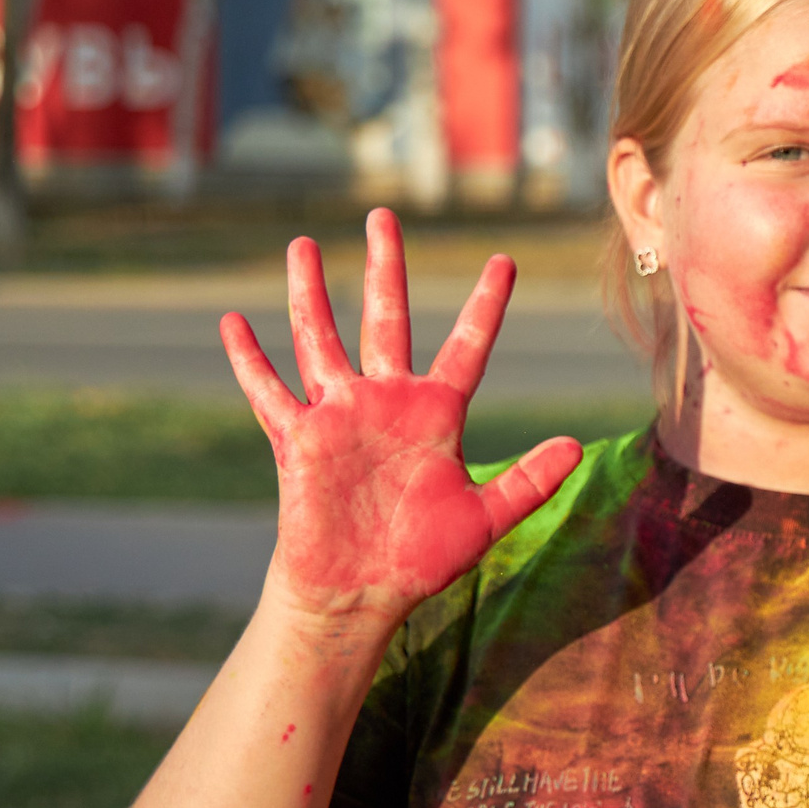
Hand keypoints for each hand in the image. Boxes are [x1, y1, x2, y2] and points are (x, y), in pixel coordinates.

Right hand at [222, 210, 583, 624]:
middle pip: (386, 318)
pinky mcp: (299, 439)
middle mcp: (387, 401)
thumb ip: (529, 480)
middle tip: (383, 215)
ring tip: (304, 243)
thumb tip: (577, 445)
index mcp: (437, 414)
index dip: (485, 304)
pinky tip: (231, 321)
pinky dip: (249, 359)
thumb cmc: (421, 558)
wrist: (361, 592)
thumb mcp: (486, 518)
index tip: (504, 260)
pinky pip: (269, 391)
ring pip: (321, 338)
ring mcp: (340, 414)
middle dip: (386, 267)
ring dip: (310, 292)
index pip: (468, 345)